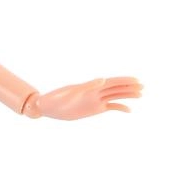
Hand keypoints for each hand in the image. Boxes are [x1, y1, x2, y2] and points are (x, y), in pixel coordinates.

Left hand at [28, 76, 142, 119]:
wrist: (46, 107)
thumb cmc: (55, 99)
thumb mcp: (70, 93)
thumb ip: (86, 86)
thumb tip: (102, 79)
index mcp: (90, 86)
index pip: (110, 82)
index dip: (123, 80)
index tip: (136, 80)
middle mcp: (95, 92)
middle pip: (115, 88)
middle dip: (129, 87)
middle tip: (143, 86)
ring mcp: (95, 100)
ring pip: (115, 96)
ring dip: (127, 95)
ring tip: (140, 95)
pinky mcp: (93, 109)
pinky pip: (109, 107)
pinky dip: (119, 108)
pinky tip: (129, 110)